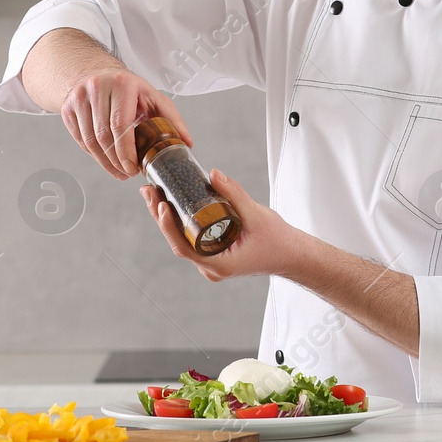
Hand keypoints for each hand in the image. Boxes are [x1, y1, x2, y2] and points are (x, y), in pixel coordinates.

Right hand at [61, 69, 192, 179]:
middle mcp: (97, 88)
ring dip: (105, 162)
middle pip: (104, 136)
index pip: (120, 124)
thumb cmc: (128, 88)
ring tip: (119, 171)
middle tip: (128, 172)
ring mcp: (79, 98)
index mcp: (122, 83)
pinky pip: (80, 139)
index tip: (133, 168)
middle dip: (116, 160)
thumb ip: (172, 119)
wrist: (95, 72)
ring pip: (90, 140)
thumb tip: (187, 143)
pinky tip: (106, 160)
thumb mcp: (153, 97)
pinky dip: (93, 155)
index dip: (126, 151)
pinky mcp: (67, 109)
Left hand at [140, 170, 306, 281]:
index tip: (160, 205)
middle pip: (178, 242)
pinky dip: (181, 222)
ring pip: (182, 241)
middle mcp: (211, 267)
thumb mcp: (257, 215)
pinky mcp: (214, 255)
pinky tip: (172, 204)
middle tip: (149, 192)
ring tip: (154, 194)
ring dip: (168, 218)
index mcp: (219, 264)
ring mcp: (212, 263)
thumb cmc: (278, 241)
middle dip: (161, 216)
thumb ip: (235, 194)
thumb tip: (213, 174)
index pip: (183, 247)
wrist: (292, 255)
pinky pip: (191, 240)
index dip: (168, 226)